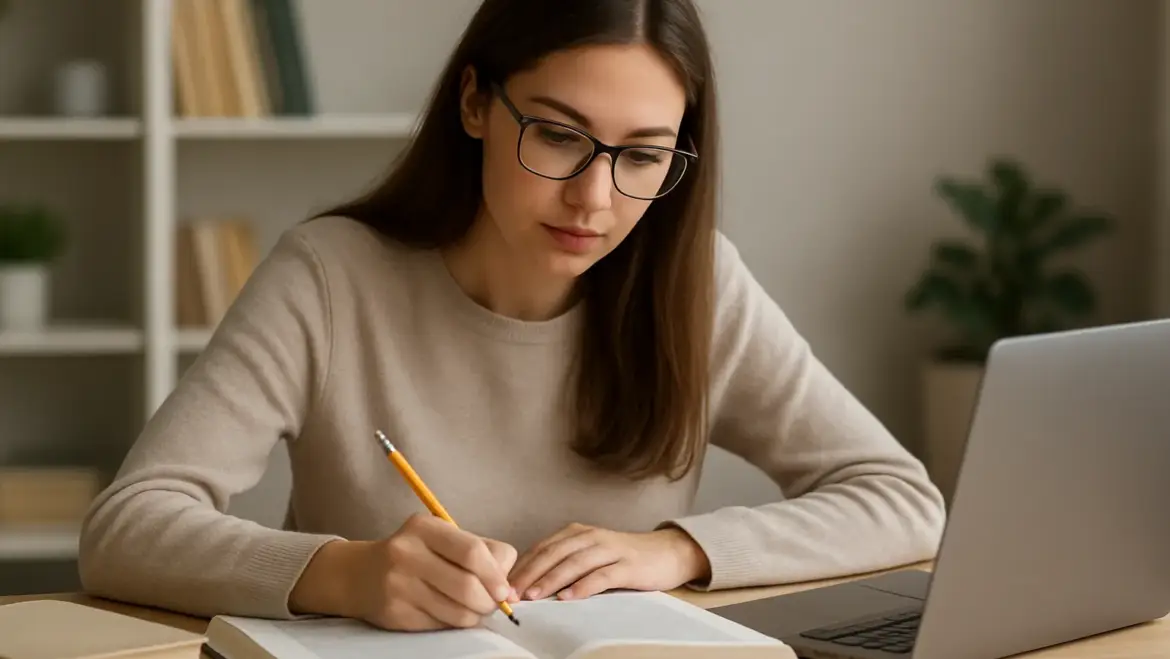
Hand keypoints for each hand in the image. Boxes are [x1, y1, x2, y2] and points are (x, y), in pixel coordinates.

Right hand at [290, 513, 518, 630]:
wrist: (360, 574)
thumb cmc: (416, 554)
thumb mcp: (444, 538)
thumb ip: (481, 552)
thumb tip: (510, 588)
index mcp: (425, 527)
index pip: (473, 552)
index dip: (496, 575)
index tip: (505, 590)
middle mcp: (407, 553)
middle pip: (468, 586)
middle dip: (489, 602)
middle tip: (493, 604)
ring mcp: (398, 584)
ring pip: (457, 612)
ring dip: (475, 616)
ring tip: (473, 609)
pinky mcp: (395, 613)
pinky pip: (440, 625)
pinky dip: (454, 623)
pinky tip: (449, 612)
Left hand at [508, 523, 709, 601]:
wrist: (666, 553)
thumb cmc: (623, 559)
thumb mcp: (589, 556)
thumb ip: (564, 564)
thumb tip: (528, 585)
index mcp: (576, 534)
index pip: (542, 548)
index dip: (522, 567)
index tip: (502, 585)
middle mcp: (590, 537)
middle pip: (553, 554)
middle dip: (529, 574)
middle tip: (511, 593)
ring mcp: (610, 549)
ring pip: (574, 563)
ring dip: (551, 580)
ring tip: (533, 596)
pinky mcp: (628, 565)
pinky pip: (602, 575)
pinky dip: (584, 586)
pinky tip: (569, 597)